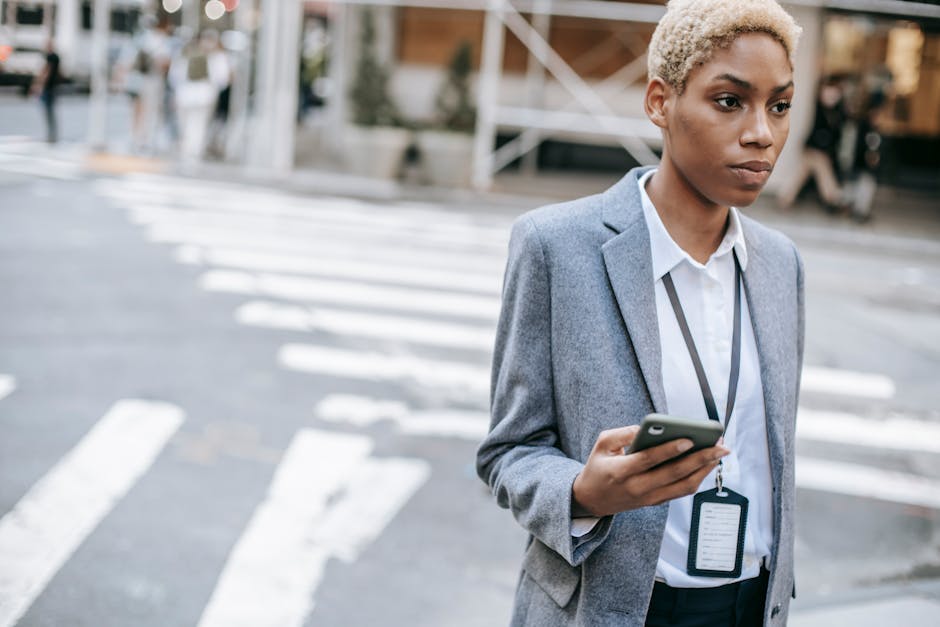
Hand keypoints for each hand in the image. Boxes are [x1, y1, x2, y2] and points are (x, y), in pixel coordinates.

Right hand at [571, 426, 728, 516]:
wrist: (591, 500)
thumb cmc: (598, 467)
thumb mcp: (601, 444)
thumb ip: (623, 433)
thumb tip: (648, 428)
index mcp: (621, 471)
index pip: (649, 460)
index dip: (670, 450)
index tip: (689, 439)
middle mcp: (637, 488)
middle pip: (674, 474)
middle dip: (700, 459)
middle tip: (719, 445)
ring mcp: (649, 498)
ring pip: (683, 487)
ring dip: (705, 470)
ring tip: (719, 453)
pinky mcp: (656, 502)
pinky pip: (681, 491)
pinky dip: (697, 478)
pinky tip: (707, 464)